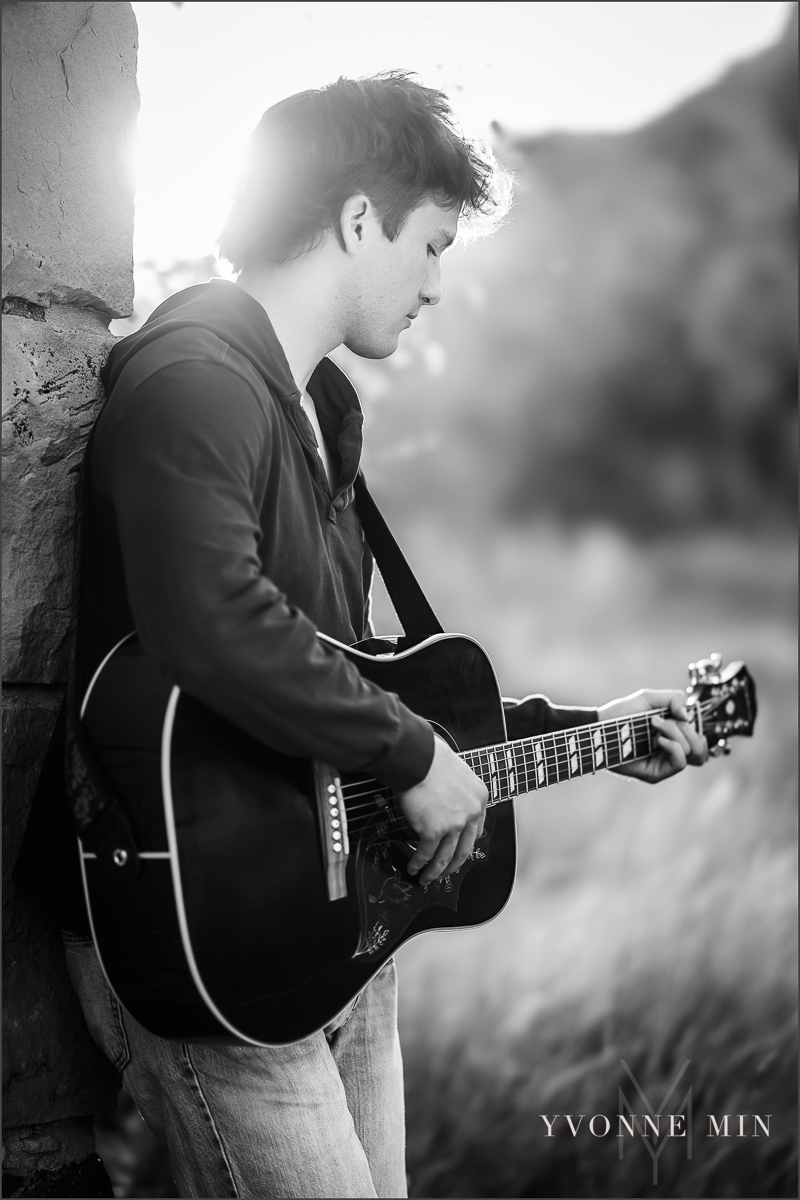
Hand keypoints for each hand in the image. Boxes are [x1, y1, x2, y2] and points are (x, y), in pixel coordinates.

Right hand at [397, 736, 487, 885]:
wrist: (417, 757)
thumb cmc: (431, 757)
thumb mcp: (458, 772)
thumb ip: (458, 792)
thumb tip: (446, 803)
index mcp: (479, 798)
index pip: (477, 829)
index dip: (465, 844)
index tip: (458, 852)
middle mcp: (471, 814)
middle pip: (464, 849)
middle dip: (452, 865)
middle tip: (444, 873)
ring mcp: (454, 825)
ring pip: (445, 857)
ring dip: (434, 872)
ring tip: (426, 878)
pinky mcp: (433, 831)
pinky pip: (425, 853)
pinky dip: (418, 863)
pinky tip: (413, 867)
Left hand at [597, 689, 708, 783]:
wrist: (600, 725)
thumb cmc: (622, 712)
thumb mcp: (649, 698)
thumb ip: (674, 698)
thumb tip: (688, 715)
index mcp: (672, 737)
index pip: (700, 741)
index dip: (696, 728)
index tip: (678, 715)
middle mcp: (670, 752)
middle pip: (699, 747)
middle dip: (685, 728)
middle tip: (659, 719)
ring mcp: (663, 763)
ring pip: (691, 753)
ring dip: (676, 733)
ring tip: (655, 725)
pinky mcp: (655, 773)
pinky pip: (679, 763)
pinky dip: (673, 747)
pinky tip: (658, 739)